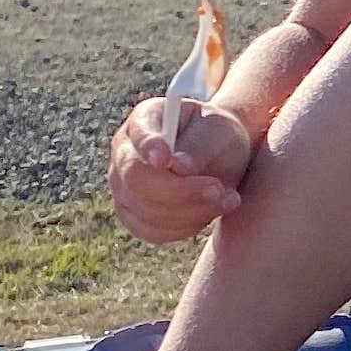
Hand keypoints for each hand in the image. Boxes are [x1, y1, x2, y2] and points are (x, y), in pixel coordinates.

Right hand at [108, 96, 253, 241]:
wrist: (221, 159)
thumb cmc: (219, 136)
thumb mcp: (221, 130)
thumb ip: (200, 144)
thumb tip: (178, 166)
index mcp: (145, 119)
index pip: (139, 134)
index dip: (149, 148)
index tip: (167, 160)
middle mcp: (124, 152)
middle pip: (135, 179)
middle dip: (180, 190)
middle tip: (218, 189)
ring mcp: (123, 186)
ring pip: (146, 211)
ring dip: (192, 210)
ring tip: (227, 197)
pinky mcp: (134, 217)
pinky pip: (153, 232)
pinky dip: (186, 227)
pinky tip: (210, 211)